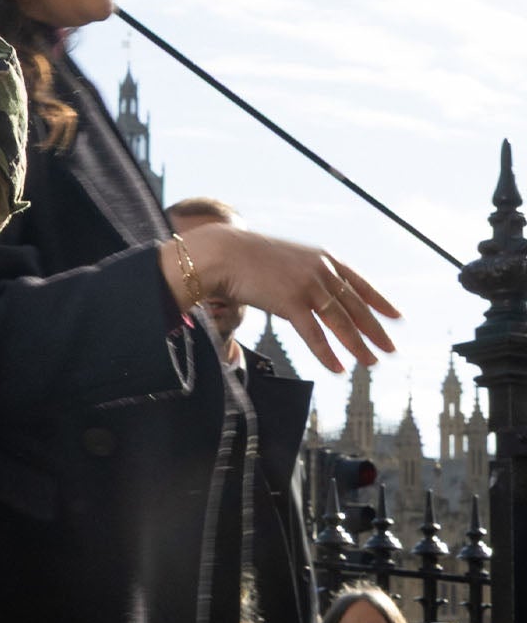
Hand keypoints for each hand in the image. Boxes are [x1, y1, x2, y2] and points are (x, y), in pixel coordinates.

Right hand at [165, 223, 398, 372]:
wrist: (224, 253)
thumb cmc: (249, 258)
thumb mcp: (288, 261)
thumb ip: (306, 276)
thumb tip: (314, 299)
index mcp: (324, 258)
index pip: (361, 284)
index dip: (381, 302)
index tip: (397, 317)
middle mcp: (321, 271)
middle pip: (356, 306)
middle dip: (375, 331)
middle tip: (391, 350)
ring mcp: (308, 286)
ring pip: (341, 322)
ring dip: (357, 346)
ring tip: (370, 363)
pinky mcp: (290, 302)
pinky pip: (314, 334)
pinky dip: (327, 354)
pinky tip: (337, 368)